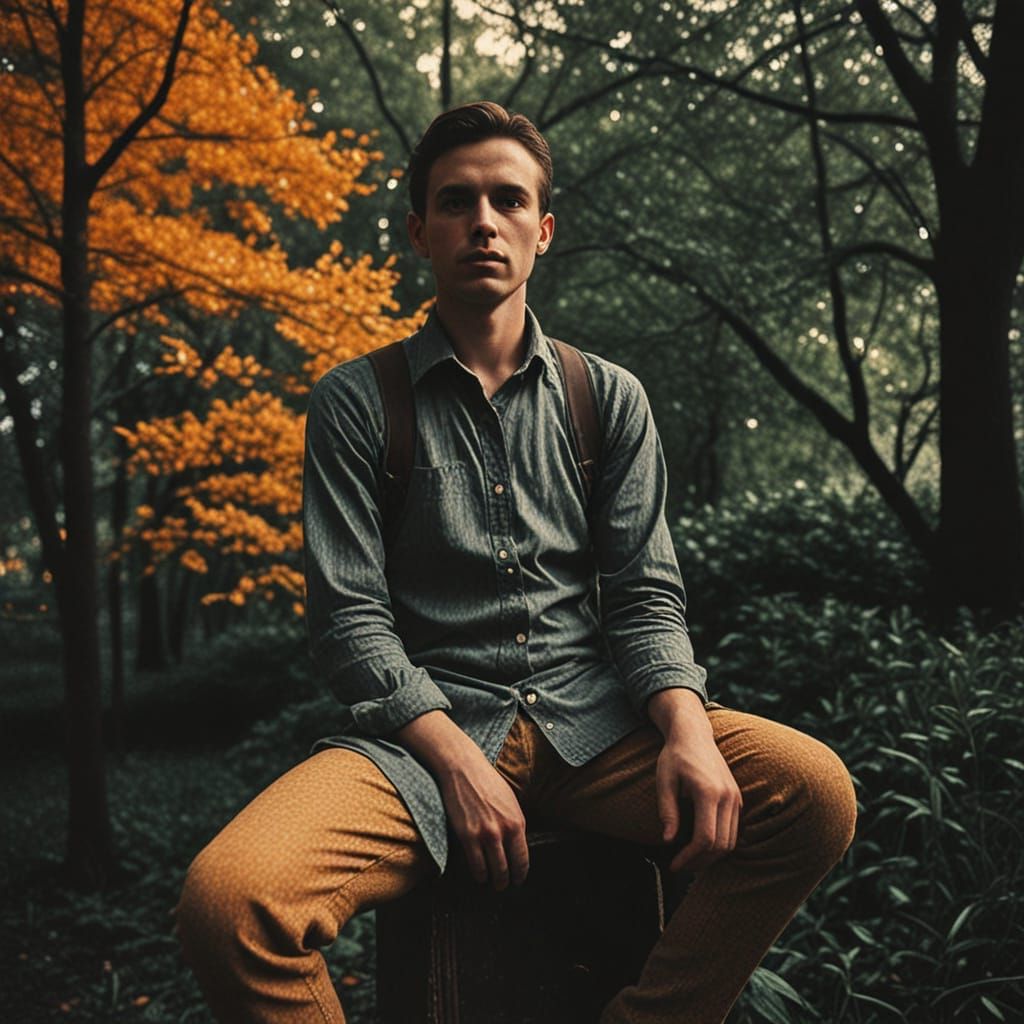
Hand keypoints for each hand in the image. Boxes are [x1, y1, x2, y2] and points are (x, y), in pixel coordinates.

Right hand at [436, 751, 529, 891]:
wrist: (463, 769)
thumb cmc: (487, 782)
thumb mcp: (510, 802)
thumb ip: (514, 824)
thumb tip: (515, 845)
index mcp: (517, 822)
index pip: (522, 859)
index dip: (521, 874)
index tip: (518, 880)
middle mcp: (503, 831)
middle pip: (507, 869)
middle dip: (506, 881)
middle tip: (503, 886)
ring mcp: (485, 835)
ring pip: (492, 871)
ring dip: (492, 881)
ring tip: (491, 883)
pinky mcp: (467, 836)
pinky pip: (475, 865)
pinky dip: (478, 874)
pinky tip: (478, 875)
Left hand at [655, 710, 742, 873]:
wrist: (694, 734)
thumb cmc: (675, 756)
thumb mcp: (664, 781)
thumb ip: (667, 811)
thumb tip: (668, 840)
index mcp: (708, 792)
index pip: (705, 837)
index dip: (690, 857)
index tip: (674, 864)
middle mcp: (727, 796)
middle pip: (721, 845)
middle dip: (700, 861)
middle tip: (680, 866)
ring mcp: (735, 798)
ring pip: (731, 841)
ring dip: (711, 856)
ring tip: (689, 859)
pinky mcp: (737, 798)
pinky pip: (733, 830)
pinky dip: (719, 843)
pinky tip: (700, 846)